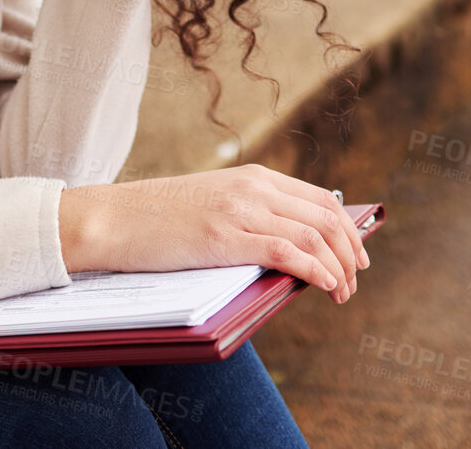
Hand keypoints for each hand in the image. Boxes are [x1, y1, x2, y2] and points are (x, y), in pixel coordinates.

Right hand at [58, 164, 368, 304]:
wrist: (114, 218)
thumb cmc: (157, 220)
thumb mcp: (212, 205)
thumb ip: (249, 215)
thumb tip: (288, 248)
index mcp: (253, 177)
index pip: (320, 198)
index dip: (346, 228)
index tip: (356, 254)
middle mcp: (254, 187)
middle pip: (325, 217)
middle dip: (349, 251)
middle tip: (355, 279)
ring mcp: (240, 210)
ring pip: (313, 236)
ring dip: (338, 268)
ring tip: (343, 293)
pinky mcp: (226, 237)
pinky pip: (288, 252)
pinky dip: (316, 271)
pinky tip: (326, 287)